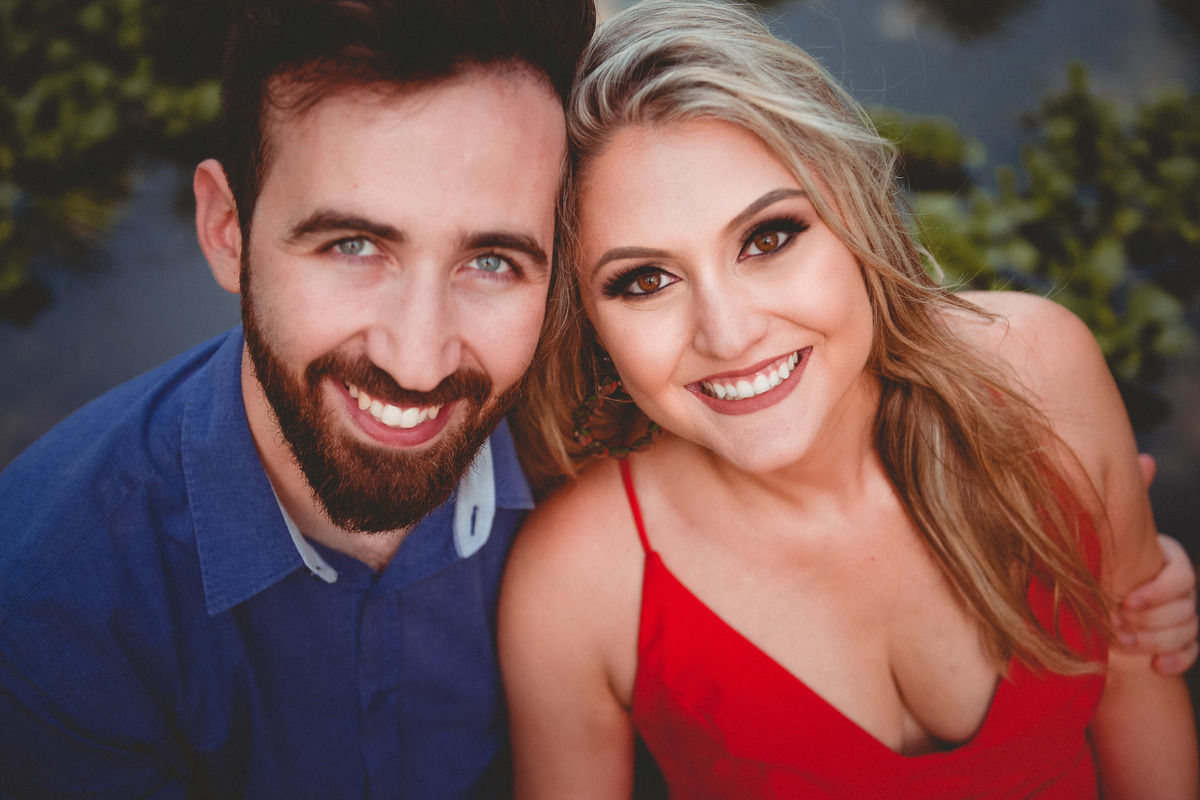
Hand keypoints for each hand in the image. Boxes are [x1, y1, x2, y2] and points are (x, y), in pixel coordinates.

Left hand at [1112, 455, 1197, 674]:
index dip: (1157, 591)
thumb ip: (1123, 505)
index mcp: (1169, 560)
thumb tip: (1146, 458)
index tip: (1123, 601)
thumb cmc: (1096, 565)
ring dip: (1155, 639)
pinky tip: (1154, 665)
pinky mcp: (1177, 642)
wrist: (1088, 607)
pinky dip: (1175, 660)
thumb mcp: (1106, 537)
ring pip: (1188, 629)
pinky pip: (1191, 653)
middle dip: (1151, 619)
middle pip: (1187, 606)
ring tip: (1119, 641)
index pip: (1184, 575)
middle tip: (1114, 624)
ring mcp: (1181, 615)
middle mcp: (1180, 588)